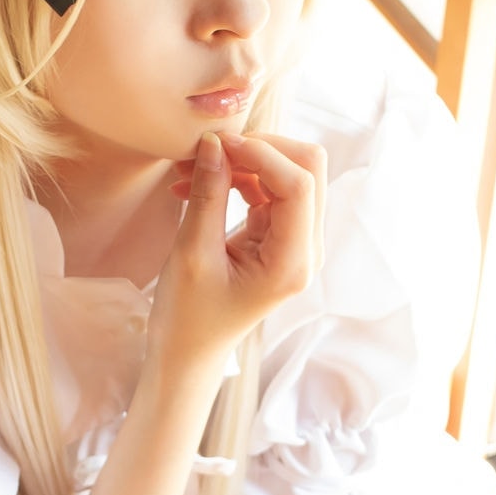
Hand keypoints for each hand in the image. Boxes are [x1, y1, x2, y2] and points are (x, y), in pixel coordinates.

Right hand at [145, 129, 326, 374]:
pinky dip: (238, 176)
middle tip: (208, 150)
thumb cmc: (188, 316)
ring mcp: (297, 242)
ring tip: (190, 168)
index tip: (216, 143)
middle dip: (260, 149)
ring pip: (290, 172)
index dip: (261, 153)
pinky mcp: (279, 237)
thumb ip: (208, 194)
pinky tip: (197, 182)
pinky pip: (270, 189)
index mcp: (293, 262)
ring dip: (244, 161)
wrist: (188, 352)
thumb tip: (214, 142)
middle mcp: (307, 250)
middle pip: (307, 169)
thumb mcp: (191, 254)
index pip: (298, 185)